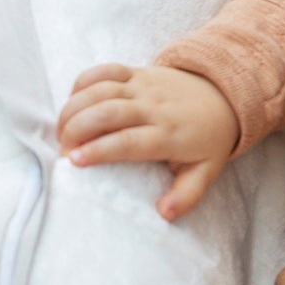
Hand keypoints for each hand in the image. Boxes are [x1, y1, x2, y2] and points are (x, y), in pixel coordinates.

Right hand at [57, 62, 239, 221]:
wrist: (223, 96)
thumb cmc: (208, 140)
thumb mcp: (205, 171)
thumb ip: (187, 195)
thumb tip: (165, 213)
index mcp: (169, 134)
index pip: (129, 140)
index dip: (100, 149)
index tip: (75, 161)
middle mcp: (154, 107)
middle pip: (109, 111)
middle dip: (78, 129)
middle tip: (63, 151)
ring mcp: (144, 86)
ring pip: (101, 89)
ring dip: (74, 108)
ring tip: (62, 132)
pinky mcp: (137, 72)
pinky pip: (105, 70)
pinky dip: (83, 82)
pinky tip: (72, 103)